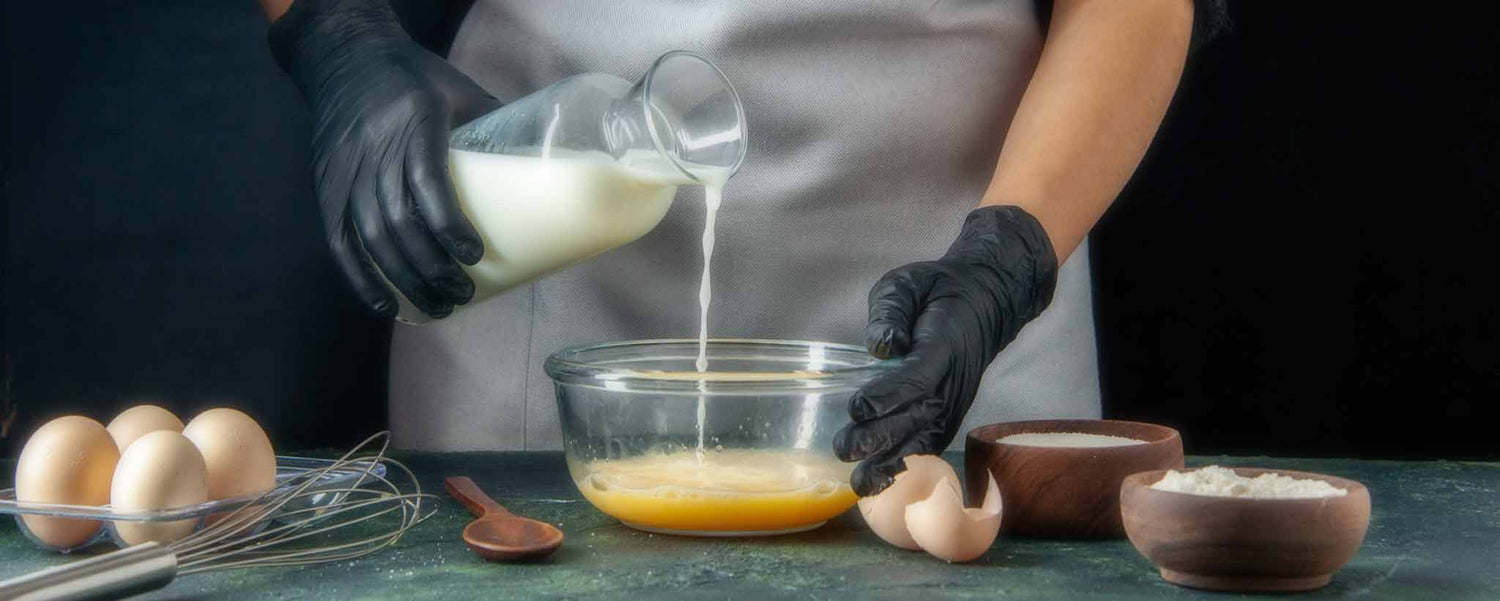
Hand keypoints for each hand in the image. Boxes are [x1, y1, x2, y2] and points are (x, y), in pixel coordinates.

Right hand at [269, 0, 500, 317]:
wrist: (345, 57)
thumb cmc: (414, 76)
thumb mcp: (459, 90)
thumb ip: (495, 127)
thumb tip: (545, 170)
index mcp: (413, 120)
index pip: (427, 179)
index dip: (447, 223)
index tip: (475, 254)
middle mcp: (374, 147)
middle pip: (397, 220)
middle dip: (431, 266)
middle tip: (462, 294)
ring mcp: (346, 170)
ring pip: (370, 236)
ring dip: (404, 279)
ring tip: (438, 306)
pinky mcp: (327, 186)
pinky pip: (339, 240)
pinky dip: (360, 278)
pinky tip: (386, 306)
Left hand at [834, 206, 1059, 495]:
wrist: (985, 300)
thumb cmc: (937, 291)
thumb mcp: (907, 284)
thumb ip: (890, 311)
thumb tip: (882, 346)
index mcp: (942, 345)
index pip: (917, 378)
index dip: (889, 396)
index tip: (858, 407)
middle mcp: (952, 381)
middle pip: (919, 418)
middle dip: (881, 438)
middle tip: (844, 447)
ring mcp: (954, 402)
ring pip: (925, 440)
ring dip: (893, 465)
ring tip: (860, 484)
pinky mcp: (949, 414)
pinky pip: (930, 446)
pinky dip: (908, 468)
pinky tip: (881, 485)